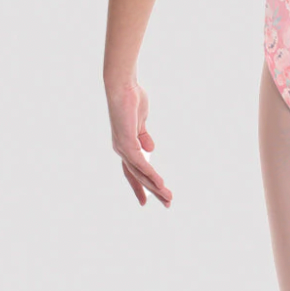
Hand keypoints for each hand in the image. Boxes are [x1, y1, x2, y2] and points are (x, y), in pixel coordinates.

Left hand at [107, 79, 172, 207]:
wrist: (122, 87)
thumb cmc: (131, 99)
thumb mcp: (140, 121)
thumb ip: (143, 136)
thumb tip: (150, 149)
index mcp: (125, 146)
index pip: (132, 171)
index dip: (139, 186)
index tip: (146, 200)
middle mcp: (121, 150)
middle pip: (137, 176)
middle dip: (152, 191)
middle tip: (166, 204)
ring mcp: (123, 147)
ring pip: (140, 173)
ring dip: (155, 186)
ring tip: (168, 197)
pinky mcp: (126, 143)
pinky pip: (140, 163)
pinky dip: (150, 174)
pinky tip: (159, 183)